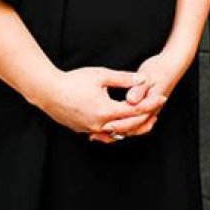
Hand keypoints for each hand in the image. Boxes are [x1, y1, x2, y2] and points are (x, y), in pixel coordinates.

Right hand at [43, 66, 162, 137]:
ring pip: (116, 133)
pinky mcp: (82, 129)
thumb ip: (123, 78)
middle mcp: (100, 124)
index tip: (161, 98)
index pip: (134, 110)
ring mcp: (90, 129)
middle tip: (155, 110)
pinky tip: (116, 123)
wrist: (48, 91)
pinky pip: (103, 133)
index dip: (150, 104)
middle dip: (143, 118)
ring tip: (140, 119)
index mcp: (106, 111)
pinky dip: (113, 129)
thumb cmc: (73, 81)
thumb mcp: (101, 75)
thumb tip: (141, 79)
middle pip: (128, 126)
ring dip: (129, 126)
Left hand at [90, 51, 187, 143]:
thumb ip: (139, 89)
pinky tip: (111, 124)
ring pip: (133, 128)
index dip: (120, 124)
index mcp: (151, 104)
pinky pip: (134, 123)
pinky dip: (123, 126)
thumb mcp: (148, 76)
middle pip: (133, 127)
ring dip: (119, 130)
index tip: (106, 126)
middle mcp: (151, 111)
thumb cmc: (160, 69)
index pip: (135, 120)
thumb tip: (131, 100)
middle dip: (116, 131)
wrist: (172, 66)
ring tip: (101, 132)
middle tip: (99, 132)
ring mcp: (149, 112)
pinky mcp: (146, 109)